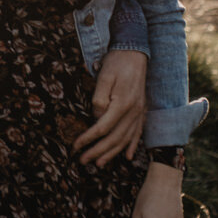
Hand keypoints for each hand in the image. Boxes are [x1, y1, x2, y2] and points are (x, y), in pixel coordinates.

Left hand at [74, 50, 146, 165]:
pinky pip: (138, 133)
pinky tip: (128, 157)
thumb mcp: (103, 77)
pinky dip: (133, 146)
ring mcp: (139, 112)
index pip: (102, 128)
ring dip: (112, 153)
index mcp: (122, 104)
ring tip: (99, 163)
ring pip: (126, 139)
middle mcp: (133, 111)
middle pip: (114, 138)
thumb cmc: (116, 63)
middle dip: (97, 152)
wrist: (135, 53)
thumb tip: (96, 118)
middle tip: (83, 161)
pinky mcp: (141, 111)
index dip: (88, 139)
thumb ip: (99, 99)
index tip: (75, 146)